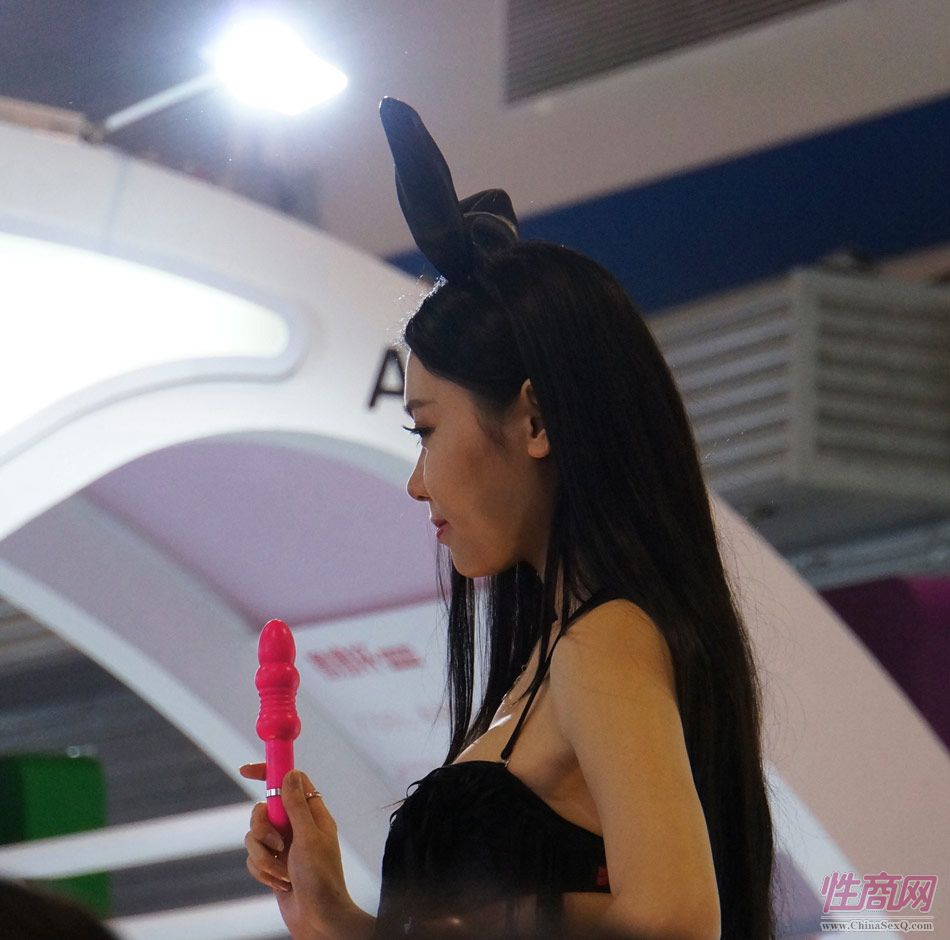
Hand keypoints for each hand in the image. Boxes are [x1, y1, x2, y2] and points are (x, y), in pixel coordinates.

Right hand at [241, 763, 364, 939]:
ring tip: (282, 872)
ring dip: (264, 857)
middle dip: (263, 829)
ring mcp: (284, 846)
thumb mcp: (308, 837)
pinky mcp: (273, 864)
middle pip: (264, 809)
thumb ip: (296, 806)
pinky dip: (262, 871)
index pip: (289, 781)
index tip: (245, 771)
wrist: (318, 919)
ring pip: (254, 836)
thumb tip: (289, 774)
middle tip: (277, 844)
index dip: (268, 772)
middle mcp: (297, 826)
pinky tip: (279, 883)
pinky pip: (253, 858)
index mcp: (312, 813)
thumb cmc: (321, 878)